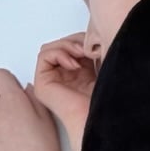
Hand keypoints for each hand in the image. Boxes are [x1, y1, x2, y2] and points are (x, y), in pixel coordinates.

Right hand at [30, 35, 98, 149]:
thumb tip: (90, 33)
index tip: (96, 45)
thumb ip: (93, 50)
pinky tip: (75, 64)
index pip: (72, 46)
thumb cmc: (106, 97)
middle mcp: (63, 78)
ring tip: (82, 54)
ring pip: (51, 48)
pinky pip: (44, 56)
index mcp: (78, 75)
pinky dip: (59, 53)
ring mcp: (51, 82)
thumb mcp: (102, 66)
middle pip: (60, 45)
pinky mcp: (43, 85)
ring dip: (67, 45)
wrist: (103, 118)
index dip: (82, 40)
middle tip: (88, 49)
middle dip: (75, 41)